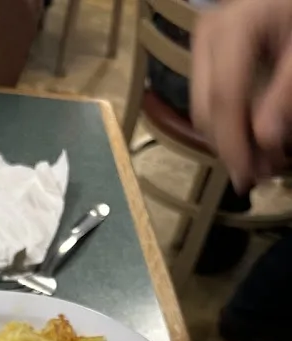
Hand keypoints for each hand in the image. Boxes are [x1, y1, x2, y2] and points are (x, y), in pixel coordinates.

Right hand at [191, 0, 291, 191]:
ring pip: (203, 112)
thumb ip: (285, 94)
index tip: (248, 177)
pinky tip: (250, 139)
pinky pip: (209, 102)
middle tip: (259, 176)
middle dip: (230, 148)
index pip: (222, 99)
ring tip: (259, 161)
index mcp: (232, 30)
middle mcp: (208, 37)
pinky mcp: (208, 56)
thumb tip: (266, 143)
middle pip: (206, 110)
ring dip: (228, 142)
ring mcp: (204, 46)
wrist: (290, 1)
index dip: (233, 144)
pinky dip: (229, 125)